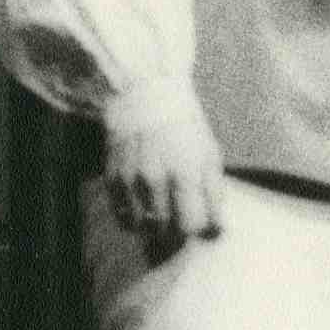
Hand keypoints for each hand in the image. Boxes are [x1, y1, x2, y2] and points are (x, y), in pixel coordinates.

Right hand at [101, 92, 226, 245]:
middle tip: (183, 223)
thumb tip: (216, 230)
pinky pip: (121, 216)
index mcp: (185, 173)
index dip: (201, 231)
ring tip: (165, 218)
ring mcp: (131, 180)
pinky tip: (144, 211)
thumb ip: (214, 193)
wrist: (146, 96)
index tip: (204, 226)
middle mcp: (156, 180)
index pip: (194, 225)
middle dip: (179, 233)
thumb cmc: (185, 127)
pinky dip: (133, 220)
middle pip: (168, 230)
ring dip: (156, 229)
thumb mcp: (209, 153)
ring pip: (143, 227)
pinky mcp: (112, 178)